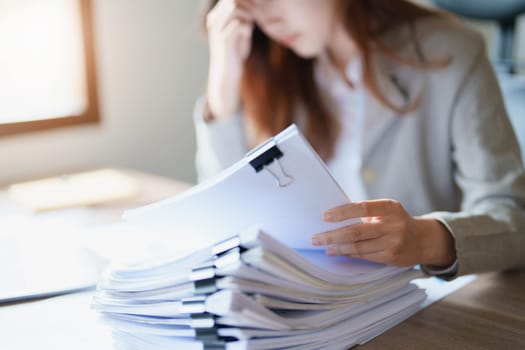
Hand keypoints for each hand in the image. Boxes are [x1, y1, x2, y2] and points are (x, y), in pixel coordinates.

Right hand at [206, 0, 254, 120]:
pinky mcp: (224, 38)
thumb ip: (246, 19)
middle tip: (253, 19)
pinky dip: (247, 27)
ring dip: (248, 15)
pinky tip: (247, 34)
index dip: (245, 3)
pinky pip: (239, 23)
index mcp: (215, 17)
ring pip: (235, 8)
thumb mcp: (241, 32)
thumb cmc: (235, 53)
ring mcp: (217, 28)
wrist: (227, 74)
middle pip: (232, 0)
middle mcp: (213, 20)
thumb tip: (254, 7)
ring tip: (250, 25)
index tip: (253, 13)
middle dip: (247, 6)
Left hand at [311, 199, 455, 266]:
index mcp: (390, 207)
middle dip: (333, 235)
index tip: (324, 216)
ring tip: (324, 246)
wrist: (422, 240)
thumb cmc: (395, 221)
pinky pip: (365, 256)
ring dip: (338, 247)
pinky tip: (337, 252)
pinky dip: (348, 253)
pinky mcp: (391, 257)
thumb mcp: (386, 211)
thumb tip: (333, 215)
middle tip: (316, 237)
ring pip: (359, 246)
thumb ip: (364, 212)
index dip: (342, 212)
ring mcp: (393, 242)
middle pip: (357, 231)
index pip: (362, 207)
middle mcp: (393, 225)